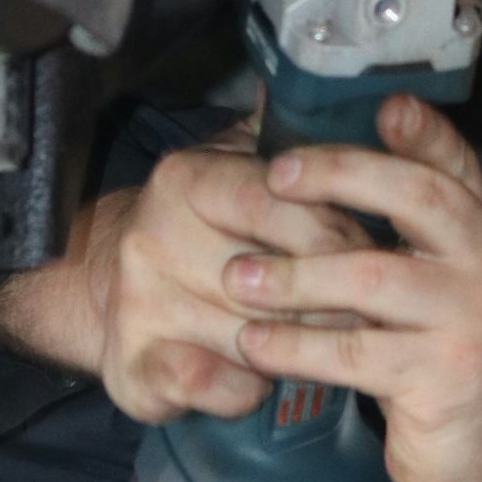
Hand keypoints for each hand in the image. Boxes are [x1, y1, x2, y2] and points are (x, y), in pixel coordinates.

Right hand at [0, 117, 371, 423]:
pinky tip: (263, 378)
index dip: (336, 231)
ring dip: (301, 348)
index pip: (277, 202)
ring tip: (324, 342)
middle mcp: (152, 239)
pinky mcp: (134, 368)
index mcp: (187, 179)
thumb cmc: (205, 226)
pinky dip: (250, 389)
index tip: (372, 249)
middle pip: (274, 278)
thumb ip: (290, 135)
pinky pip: (217, 388)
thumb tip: (358, 92)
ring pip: (255, 338)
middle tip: (367, 308)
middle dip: (332, 298)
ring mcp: (139, 306)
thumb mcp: (239, 164)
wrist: (108, 289)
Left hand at [225, 96, 481, 481]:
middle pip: (415, 195)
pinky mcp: (448, 375)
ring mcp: (476, 318)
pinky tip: (255, 344)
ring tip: (236, 279)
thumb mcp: (449, 289)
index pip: (457, 164)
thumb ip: (415, 236)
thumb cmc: (452, 363)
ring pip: (370, 276)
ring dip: (293, 275)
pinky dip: (296, 346)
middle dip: (338, 176)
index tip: (378, 106)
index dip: (421, 129)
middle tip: (270, 179)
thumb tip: (340, 169)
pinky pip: (354, 351)